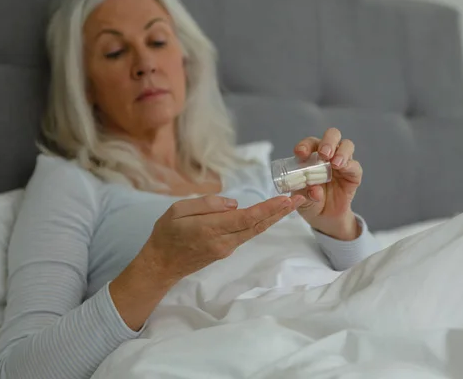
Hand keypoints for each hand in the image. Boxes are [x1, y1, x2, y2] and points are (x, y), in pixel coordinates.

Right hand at [142, 194, 305, 281]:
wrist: (161, 264)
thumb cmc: (166, 234)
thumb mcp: (177, 210)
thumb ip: (207, 204)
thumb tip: (235, 203)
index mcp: (210, 229)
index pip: (245, 218)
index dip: (267, 209)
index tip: (284, 199)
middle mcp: (223, 242)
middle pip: (257, 226)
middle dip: (280, 212)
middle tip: (301, 198)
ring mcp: (226, 248)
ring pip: (254, 230)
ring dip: (273, 217)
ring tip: (291, 203)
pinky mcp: (226, 251)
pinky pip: (246, 234)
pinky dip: (260, 222)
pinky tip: (270, 214)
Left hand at [292, 128, 362, 239]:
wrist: (324, 218)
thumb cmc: (309, 202)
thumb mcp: (302, 198)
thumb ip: (306, 193)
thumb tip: (315, 191)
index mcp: (311, 155)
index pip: (310, 143)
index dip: (305, 145)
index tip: (300, 153)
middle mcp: (328, 155)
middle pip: (332, 135)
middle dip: (328, 141)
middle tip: (324, 154)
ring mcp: (342, 163)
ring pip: (347, 145)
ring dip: (341, 152)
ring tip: (334, 163)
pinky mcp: (353, 174)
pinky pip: (355, 166)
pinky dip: (349, 165)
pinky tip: (342, 169)